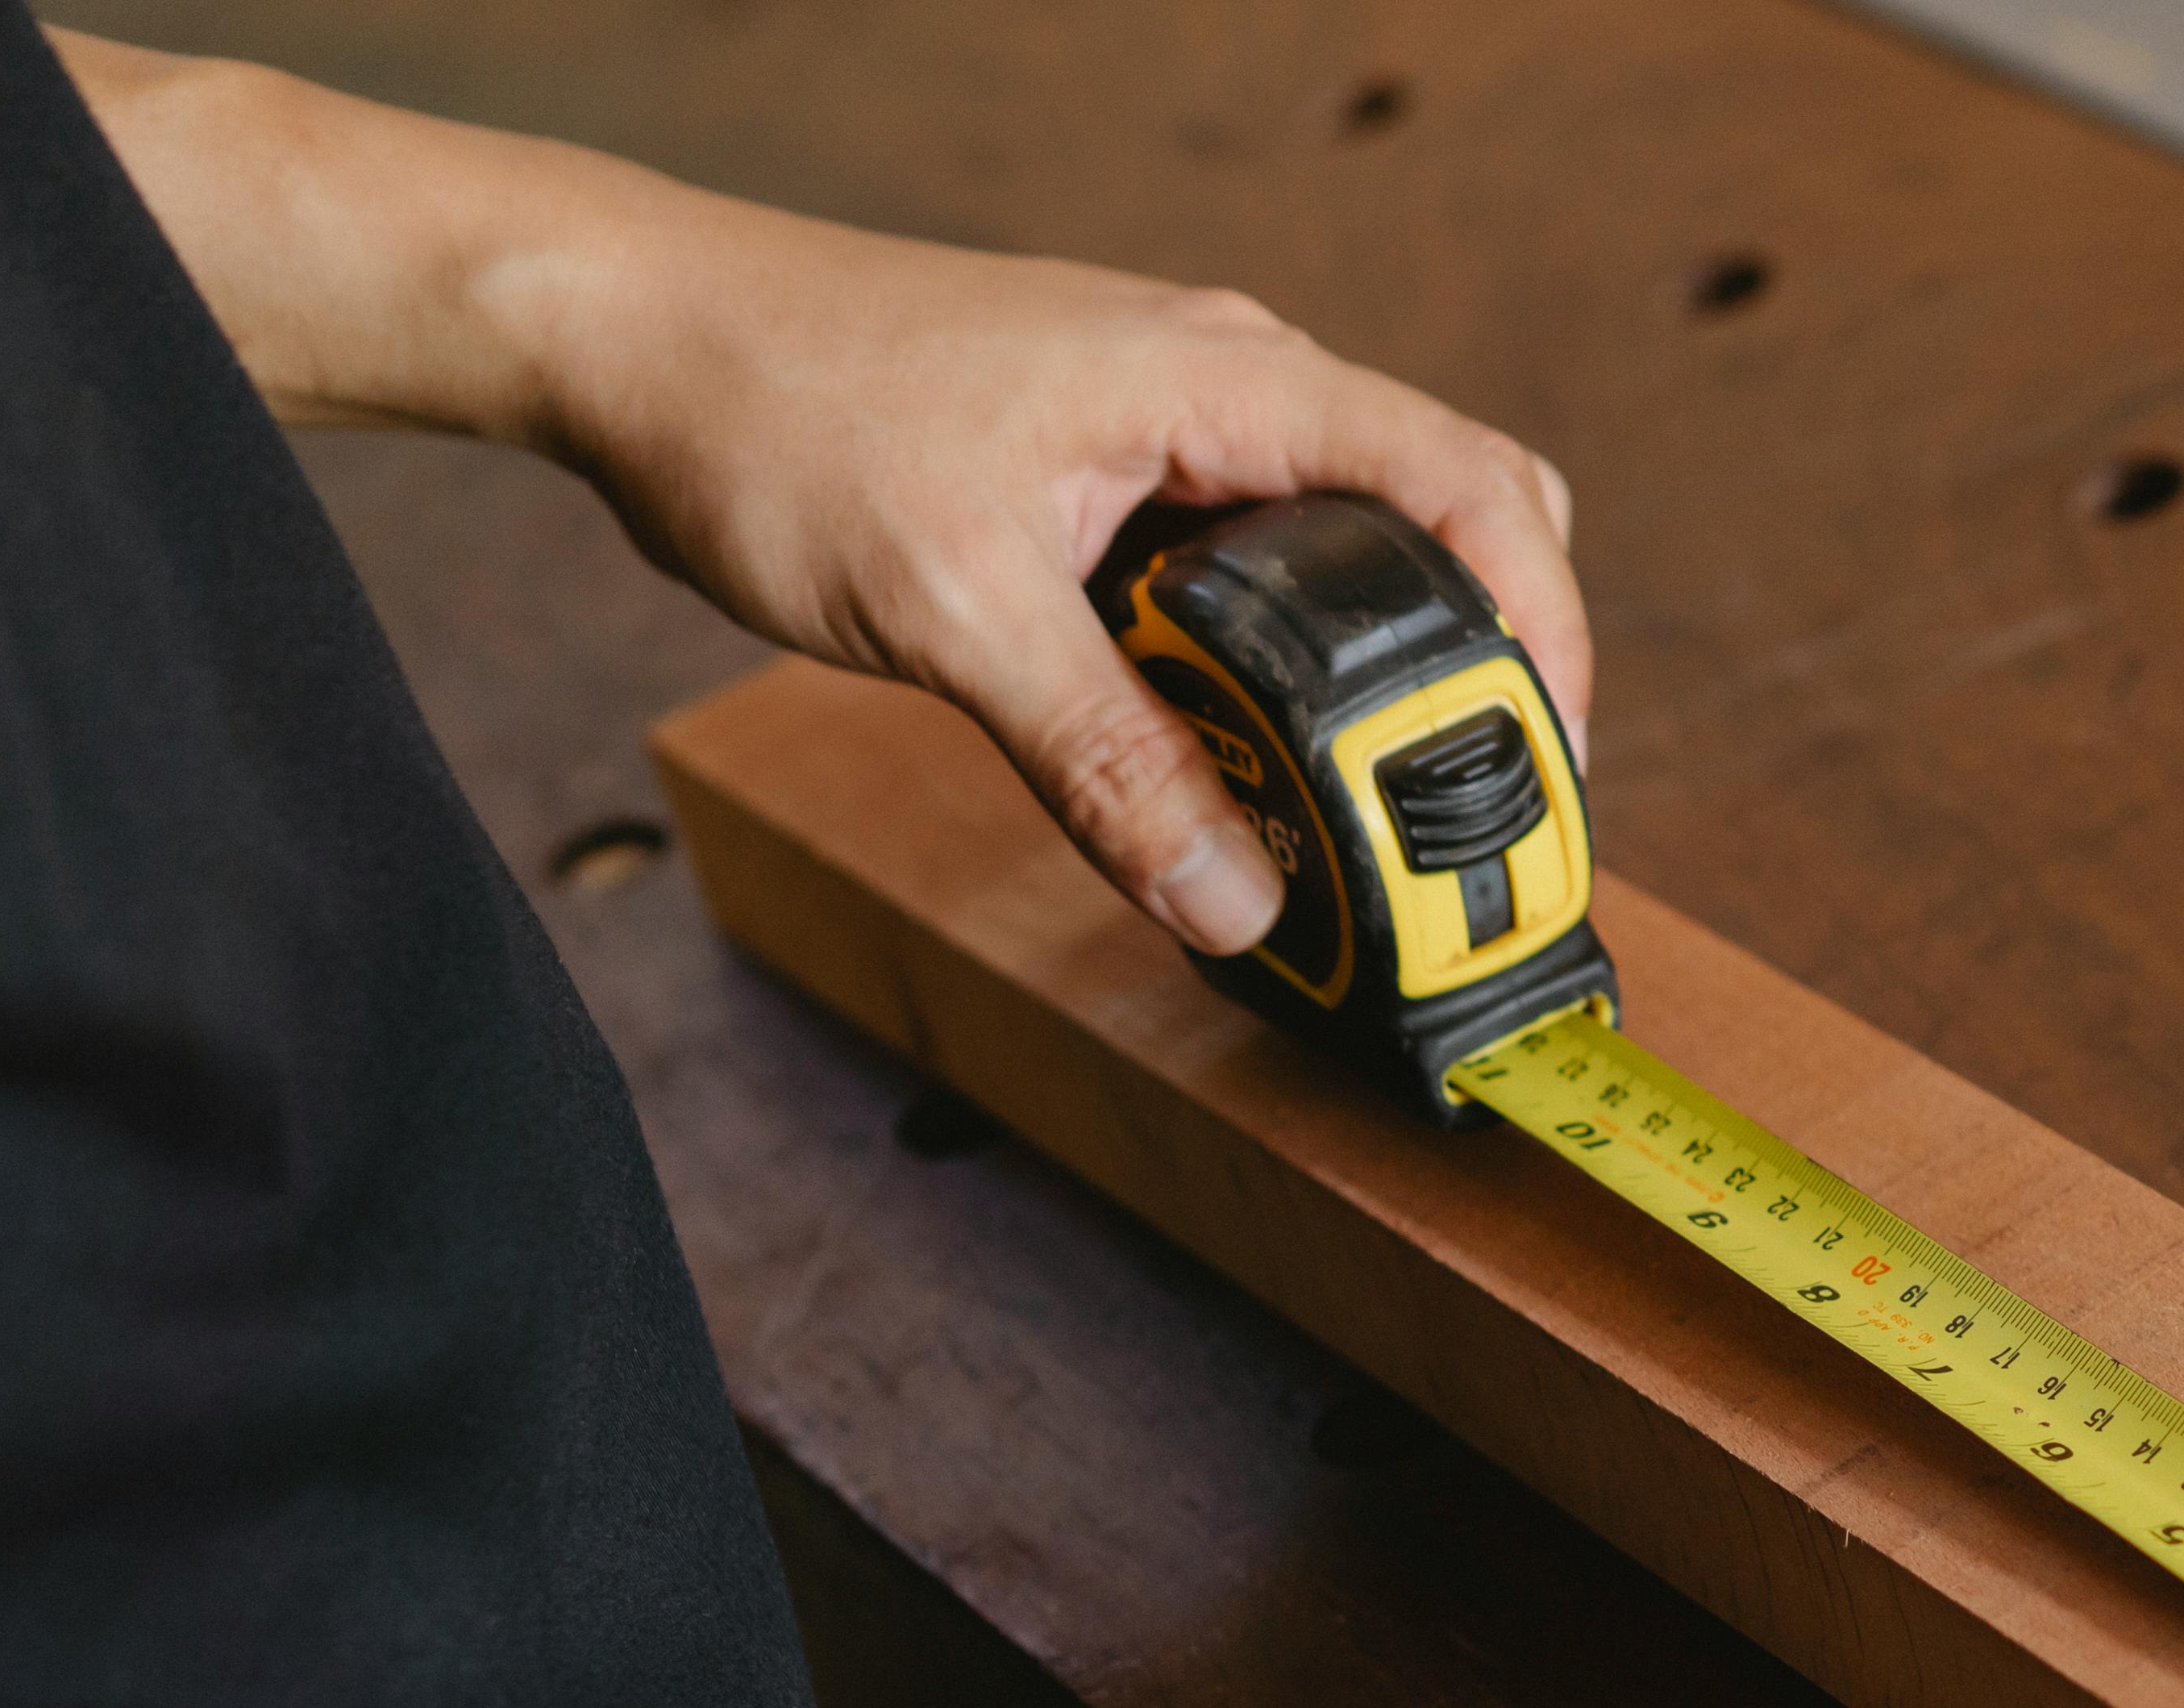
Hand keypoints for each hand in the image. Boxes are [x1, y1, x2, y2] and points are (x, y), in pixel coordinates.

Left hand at [537, 215, 1583, 954]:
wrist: (634, 336)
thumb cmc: (776, 410)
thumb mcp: (955, 613)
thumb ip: (1105, 761)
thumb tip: (1231, 895)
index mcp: (1224, 381)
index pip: (1470, 488)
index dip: (1545, 633)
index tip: (1548, 767)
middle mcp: (1223, 389)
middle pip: (1436, 528)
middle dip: (1471, 681)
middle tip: (1453, 827)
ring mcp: (1168, 430)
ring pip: (1337, 566)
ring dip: (1353, 695)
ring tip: (1337, 825)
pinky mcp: (1109, 480)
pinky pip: (1240, 584)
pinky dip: (1260, 682)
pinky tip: (1216, 766)